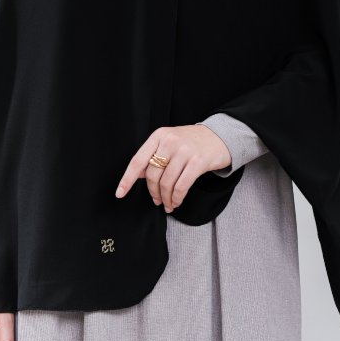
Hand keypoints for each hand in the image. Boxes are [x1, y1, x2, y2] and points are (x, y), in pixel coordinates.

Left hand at [114, 124, 231, 213]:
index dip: (127, 179)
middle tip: (156, 201)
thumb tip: (135, 176)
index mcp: (159, 135)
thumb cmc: (191, 142)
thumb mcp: (169, 142)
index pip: (138, 160)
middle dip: (153, 192)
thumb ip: (152, 157)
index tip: (120, 193)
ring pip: (167, 183)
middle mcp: (170, 141)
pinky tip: (176, 202)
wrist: (219, 136)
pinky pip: (182, 186)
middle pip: (152, 175)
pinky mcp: (198, 161)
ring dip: (166, 199)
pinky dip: (177, 198)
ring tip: (168, 204)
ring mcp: (184, 150)